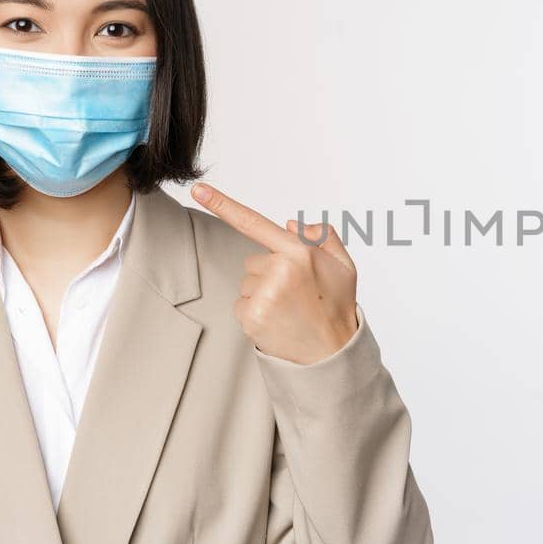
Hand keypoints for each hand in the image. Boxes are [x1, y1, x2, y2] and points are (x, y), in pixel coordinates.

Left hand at [191, 182, 358, 364]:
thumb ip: (323, 236)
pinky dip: (255, 311)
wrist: (332, 354)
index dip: (222, 204)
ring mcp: (263, 294)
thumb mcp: (345, 266)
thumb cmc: (337, 307)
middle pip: (254, 261)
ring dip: (262, 293)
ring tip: (288, 309)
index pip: (254, 222)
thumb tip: (289, 224)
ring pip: (247, 283)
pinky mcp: (252, 316)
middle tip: (296, 293)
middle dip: (270, 273)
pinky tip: (277, 320)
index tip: (198, 189)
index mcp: (300, 252)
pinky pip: (242, 304)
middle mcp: (279, 270)